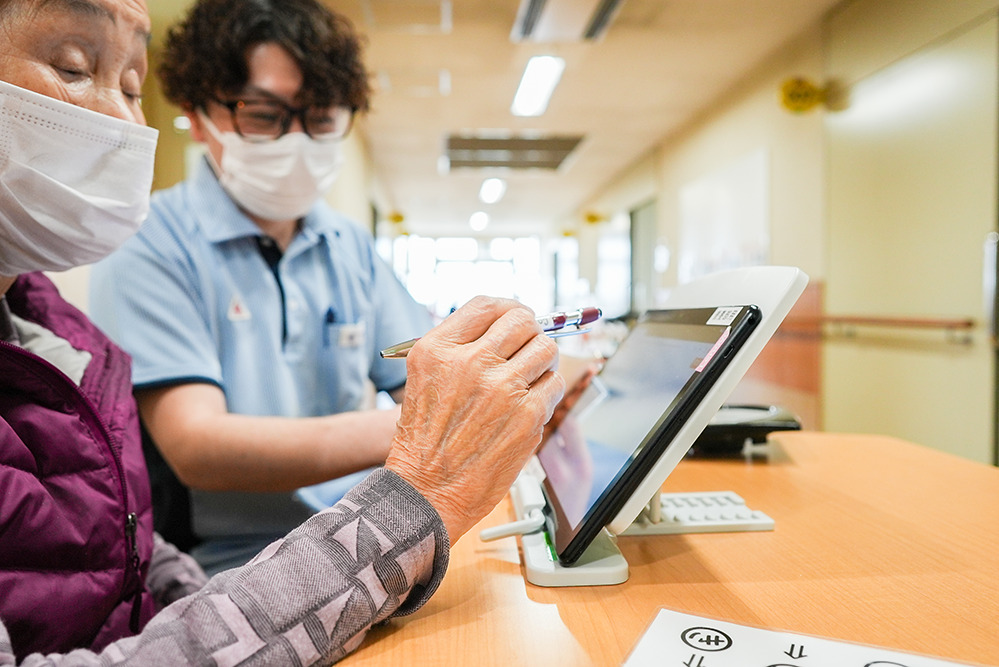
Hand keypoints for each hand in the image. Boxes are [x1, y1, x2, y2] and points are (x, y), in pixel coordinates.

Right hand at [385, 296, 564, 542]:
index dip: (508, 309)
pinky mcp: (527, 415)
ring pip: (546, 349)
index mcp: (438, 349)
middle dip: (530, 332)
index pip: (487, 305)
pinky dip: (547, 392)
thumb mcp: (423, 379)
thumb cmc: (424, 441)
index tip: (516, 318)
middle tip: (528, 347)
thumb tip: (505, 328)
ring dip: (543, 361)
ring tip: (530, 378)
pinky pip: (555, 384)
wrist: (426, 491)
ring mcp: (501, 388)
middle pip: (522, 320)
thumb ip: (458, 349)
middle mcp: (470, 362)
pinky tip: (529, 406)